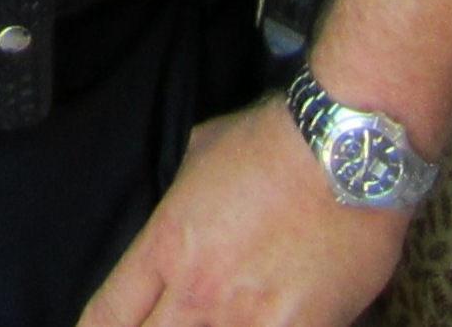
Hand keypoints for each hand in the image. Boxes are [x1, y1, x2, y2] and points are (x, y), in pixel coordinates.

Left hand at [78, 100, 408, 326]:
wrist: (341, 154)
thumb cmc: (268, 143)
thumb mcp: (197, 157)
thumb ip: (180, 202)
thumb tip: (179, 219)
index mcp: (166, 245)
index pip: (109, 313)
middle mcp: (200, 292)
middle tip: (159, 324)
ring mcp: (251, 319)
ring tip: (208, 324)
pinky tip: (257, 326)